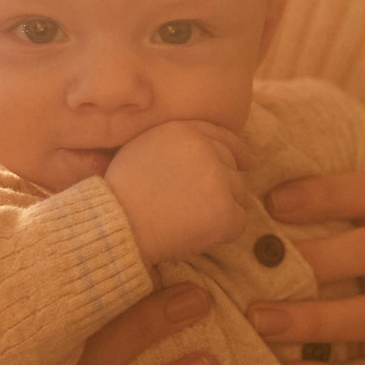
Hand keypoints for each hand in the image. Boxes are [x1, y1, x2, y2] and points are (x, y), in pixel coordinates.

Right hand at [106, 120, 251, 262]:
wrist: (117, 224)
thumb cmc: (122, 192)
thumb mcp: (142, 147)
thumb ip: (175, 142)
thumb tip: (205, 148)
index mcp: (186, 131)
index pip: (224, 137)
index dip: (238, 151)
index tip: (248, 162)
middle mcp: (206, 149)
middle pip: (232, 168)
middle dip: (220, 187)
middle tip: (195, 206)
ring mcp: (218, 180)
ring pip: (238, 195)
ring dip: (220, 209)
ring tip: (188, 219)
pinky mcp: (224, 211)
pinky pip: (239, 222)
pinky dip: (223, 232)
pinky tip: (197, 233)